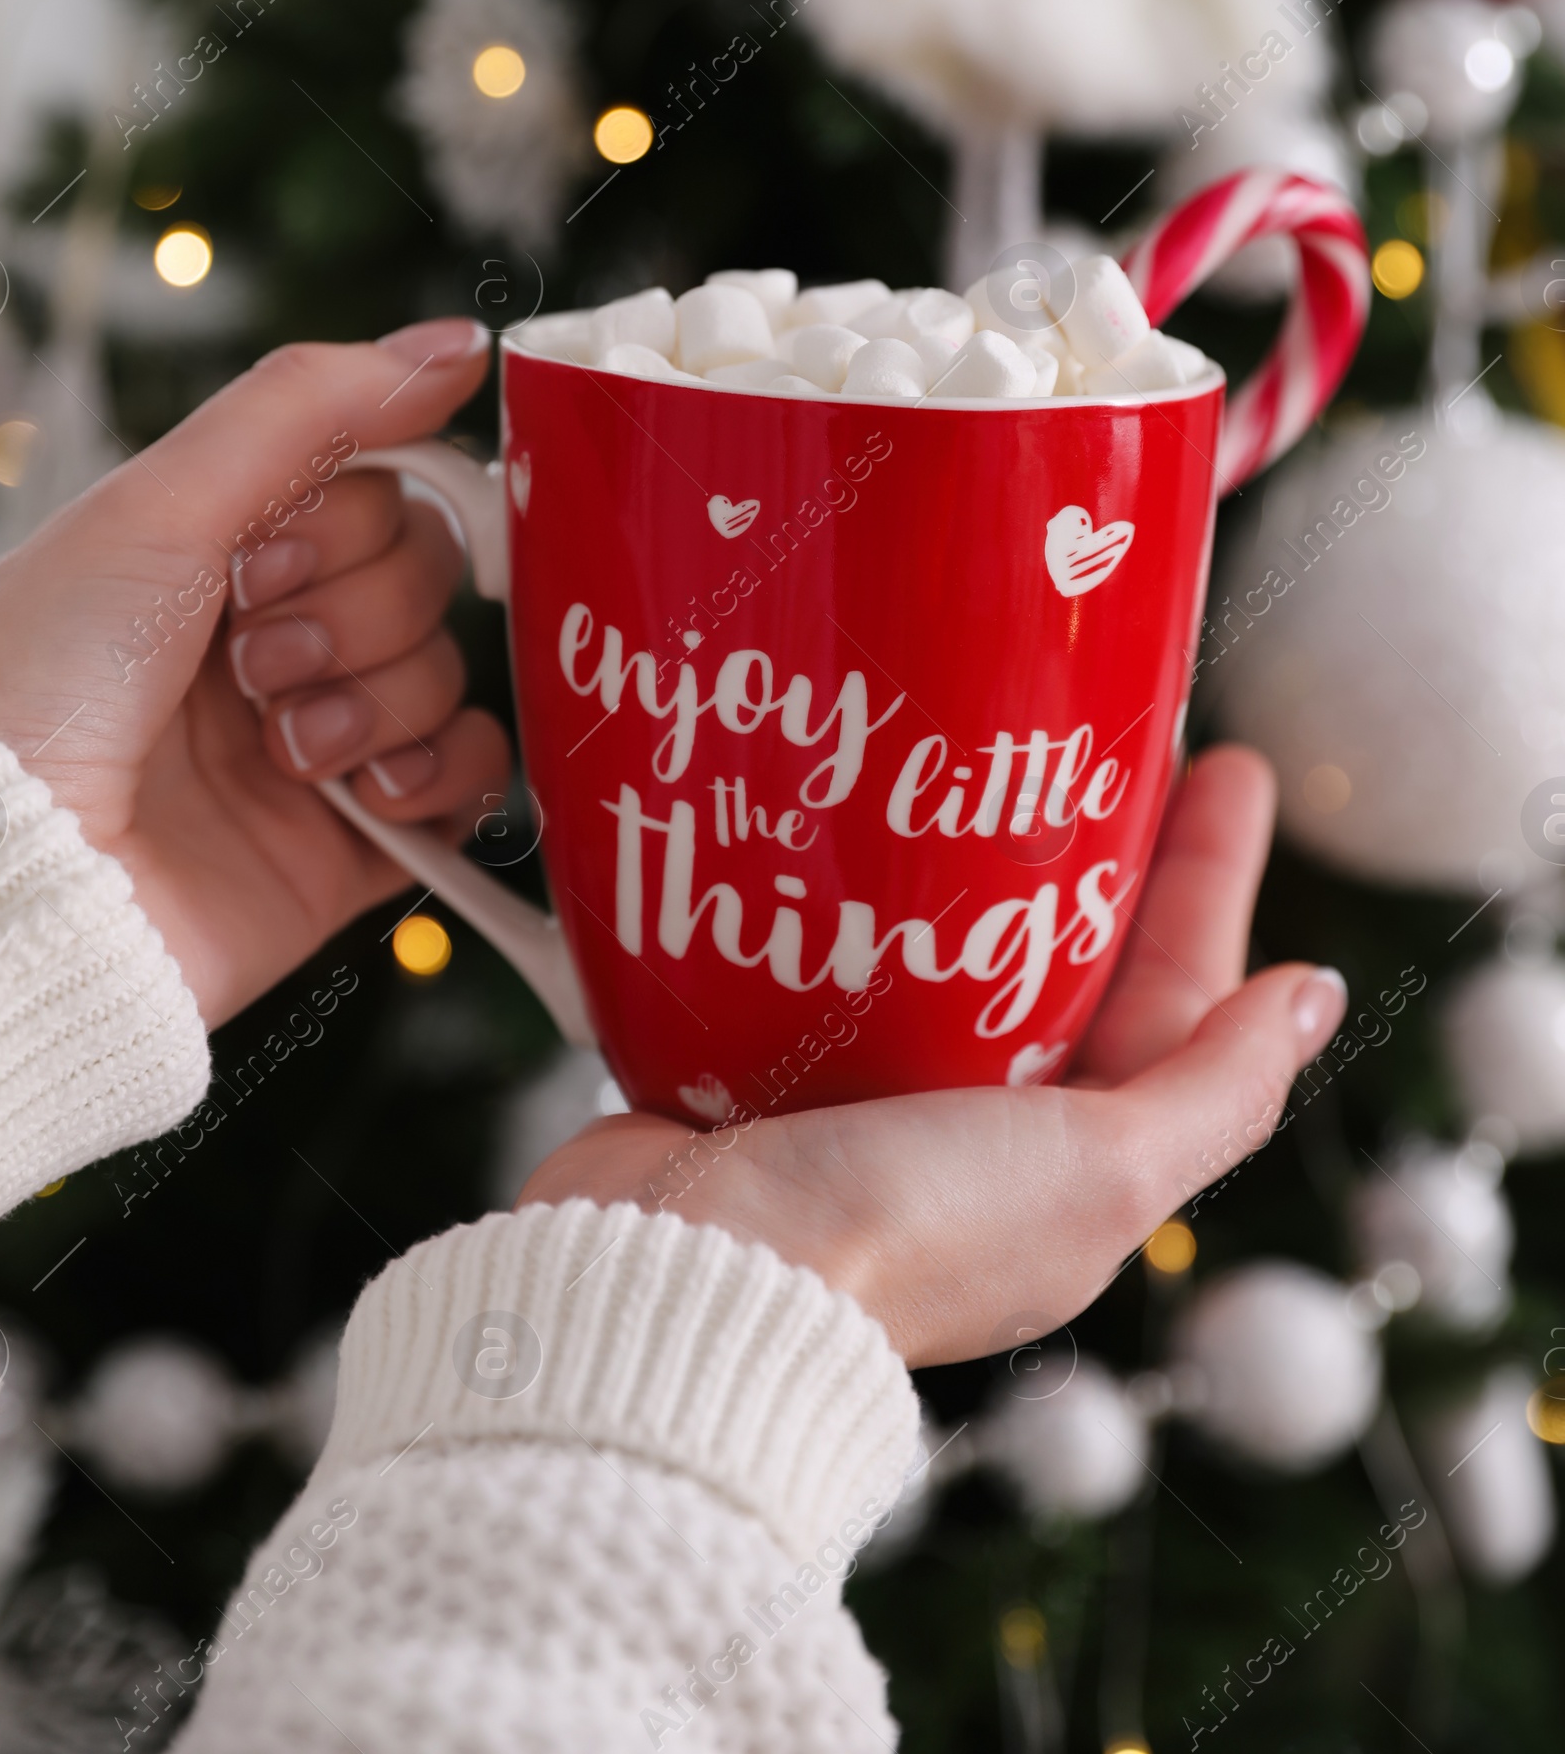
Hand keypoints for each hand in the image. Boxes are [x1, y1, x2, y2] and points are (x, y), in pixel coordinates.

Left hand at [0, 320, 507, 1027]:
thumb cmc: (46, 679)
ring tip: (284, 749)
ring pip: (448, 673)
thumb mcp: (164, 505)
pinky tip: (370, 791)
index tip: (261, 562)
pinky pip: (470, 781)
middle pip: (426, 577)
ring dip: (377, 700)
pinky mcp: (359, 844)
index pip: (381, 490)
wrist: (17, 874)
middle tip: (256, 664)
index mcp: (226, 551)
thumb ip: (315, 408)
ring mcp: (323, 741)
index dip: (351, 524)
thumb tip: (462, 339)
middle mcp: (278, 638)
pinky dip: (441, 773)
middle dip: (358, 616)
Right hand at [518, 746, 1345, 1367]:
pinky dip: (847, 895)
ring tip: (983, 743)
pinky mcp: (764, 1067)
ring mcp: (864, 1099)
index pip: (1170, 1000)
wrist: (688, 1272)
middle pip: (1065, 963)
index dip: (1206, 884)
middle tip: (1118, 729)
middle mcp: (973, 1137)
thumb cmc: (908, 1228)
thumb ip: (1215, 1089)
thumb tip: (1315, 994)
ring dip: (971, 862)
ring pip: (945, 956)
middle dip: (1103, 850)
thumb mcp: (1102, 1168)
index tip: (1227, 768)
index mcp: (1068, 1167)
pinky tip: (849, 815)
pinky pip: (826, 961)